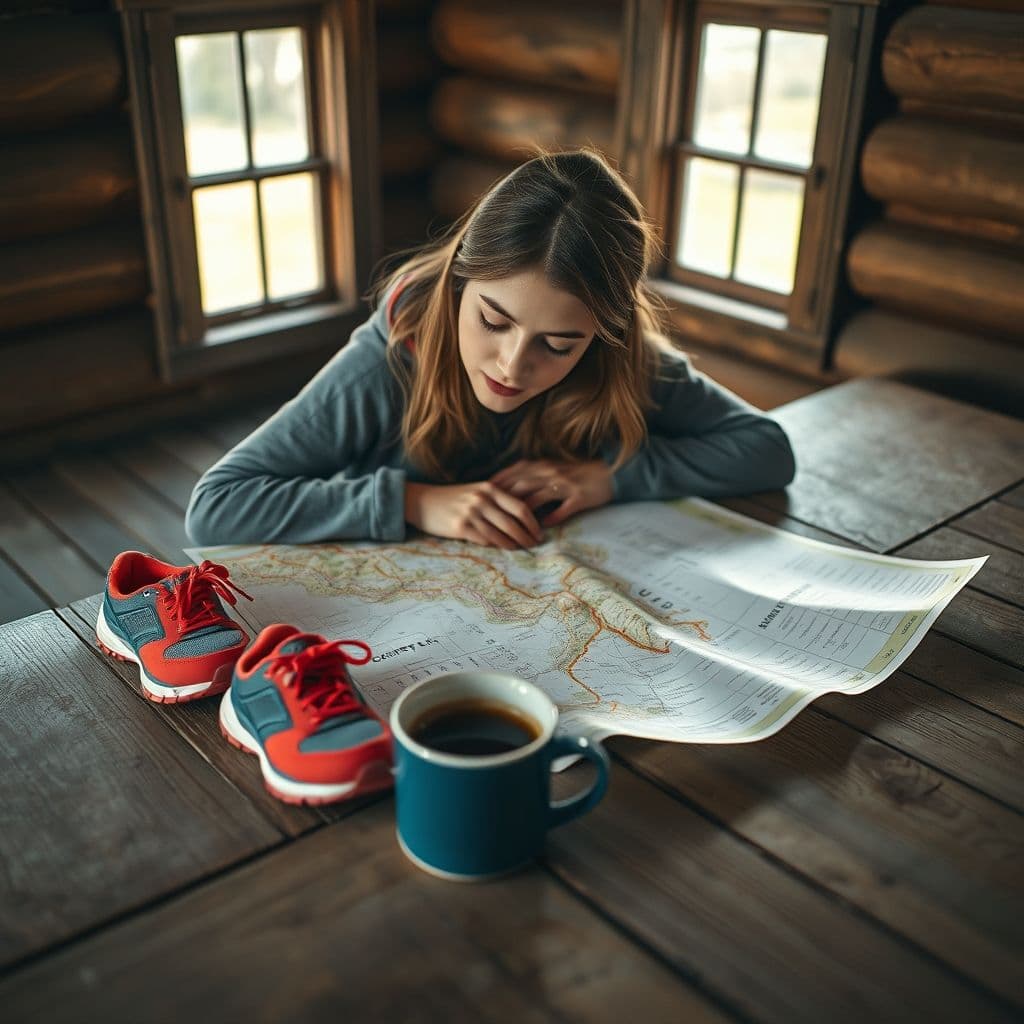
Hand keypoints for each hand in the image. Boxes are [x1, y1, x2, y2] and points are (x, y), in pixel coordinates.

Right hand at [404, 481, 542, 549]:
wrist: (421, 501)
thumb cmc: (452, 498)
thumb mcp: (476, 491)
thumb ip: (497, 499)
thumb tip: (522, 516)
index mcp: (489, 488)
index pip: (520, 507)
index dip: (533, 522)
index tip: (539, 533)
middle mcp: (481, 499)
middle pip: (513, 522)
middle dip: (527, 536)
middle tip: (534, 545)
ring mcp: (471, 513)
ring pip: (500, 534)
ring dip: (513, 545)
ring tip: (521, 550)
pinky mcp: (460, 527)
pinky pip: (484, 541)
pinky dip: (496, 546)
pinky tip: (502, 549)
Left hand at [488, 459, 612, 527]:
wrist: (608, 473)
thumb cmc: (576, 473)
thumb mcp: (551, 469)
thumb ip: (531, 475)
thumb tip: (506, 487)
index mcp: (542, 465)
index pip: (513, 473)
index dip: (496, 484)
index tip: (480, 495)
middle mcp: (550, 473)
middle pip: (520, 486)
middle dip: (502, 500)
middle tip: (488, 514)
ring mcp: (565, 485)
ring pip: (538, 498)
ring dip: (523, 514)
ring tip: (510, 527)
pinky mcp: (579, 497)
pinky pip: (562, 509)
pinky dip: (550, 518)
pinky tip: (540, 530)